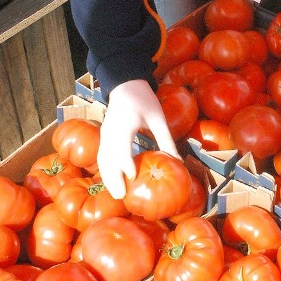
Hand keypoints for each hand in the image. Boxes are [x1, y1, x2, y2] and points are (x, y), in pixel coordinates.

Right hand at [97, 79, 178, 198]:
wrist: (125, 84)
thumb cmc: (143, 99)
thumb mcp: (158, 117)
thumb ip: (166, 139)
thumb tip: (178, 161)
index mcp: (125, 124)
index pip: (122, 146)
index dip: (126, 162)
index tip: (133, 176)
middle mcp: (110, 131)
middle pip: (108, 158)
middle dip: (113, 178)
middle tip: (121, 196)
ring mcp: (105, 134)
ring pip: (103, 159)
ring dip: (108, 177)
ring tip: (116, 194)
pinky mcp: (104, 136)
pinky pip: (102, 156)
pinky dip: (106, 170)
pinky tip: (113, 182)